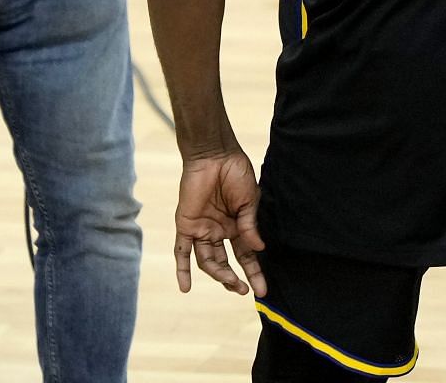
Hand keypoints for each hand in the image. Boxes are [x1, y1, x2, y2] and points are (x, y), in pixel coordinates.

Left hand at [174, 150, 266, 296]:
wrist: (214, 155)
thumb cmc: (236, 172)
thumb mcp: (249, 200)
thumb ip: (250, 226)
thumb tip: (259, 249)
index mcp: (236, 226)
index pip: (246, 255)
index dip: (254, 272)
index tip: (262, 290)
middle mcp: (218, 231)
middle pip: (226, 262)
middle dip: (235, 278)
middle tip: (244, 290)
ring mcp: (202, 230)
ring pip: (207, 260)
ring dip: (219, 274)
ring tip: (231, 283)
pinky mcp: (187, 225)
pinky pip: (182, 251)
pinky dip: (182, 269)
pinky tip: (185, 288)